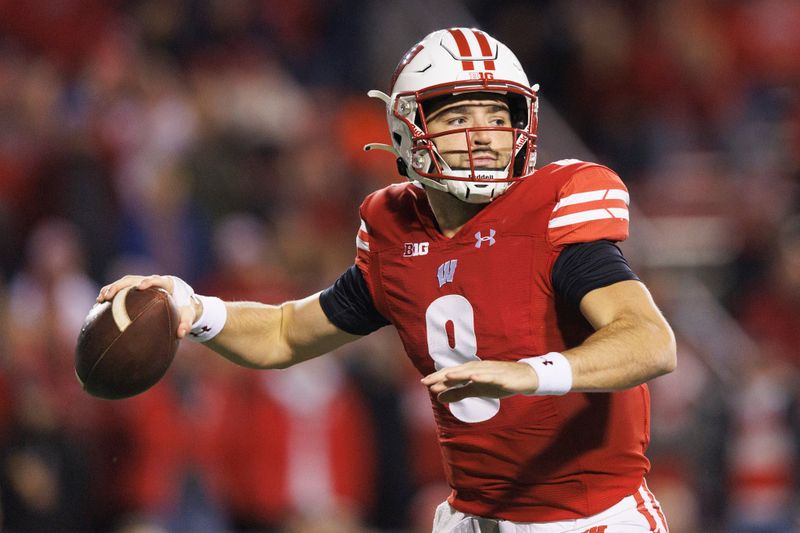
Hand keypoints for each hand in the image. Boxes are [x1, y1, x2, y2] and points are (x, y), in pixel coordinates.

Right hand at [97, 275, 198, 338]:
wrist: (181, 302)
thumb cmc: (184, 308)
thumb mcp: (188, 316)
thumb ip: (186, 323)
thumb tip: (181, 334)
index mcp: (166, 283)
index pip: (156, 279)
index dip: (148, 281)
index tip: (140, 286)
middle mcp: (151, 281)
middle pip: (133, 279)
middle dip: (120, 286)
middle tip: (109, 295)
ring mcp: (141, 284)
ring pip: (124, 283)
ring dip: (111, 289)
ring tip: (100, 299)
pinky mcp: (135, 290)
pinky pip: (121, 291)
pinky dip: (110, 296)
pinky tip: (99, 306)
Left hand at [420, 360, 539, 402]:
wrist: (525, 378)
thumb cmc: (499, 382)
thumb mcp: (476, 389)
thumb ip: (458, 393)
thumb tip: (439, 397)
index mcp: (471, 371)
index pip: (452, 374)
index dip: (438, 378)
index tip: (423, 383)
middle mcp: (478, 368)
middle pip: (458, 371)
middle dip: (443, 376)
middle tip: (428, 381)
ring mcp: (490, 371)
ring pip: (472, 372)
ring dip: (459, 374)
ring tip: (446, 377)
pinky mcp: (502, 376)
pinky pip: (491, 376)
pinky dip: (482, 376)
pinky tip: (474, 378)